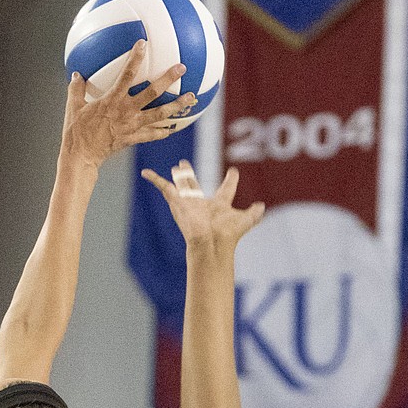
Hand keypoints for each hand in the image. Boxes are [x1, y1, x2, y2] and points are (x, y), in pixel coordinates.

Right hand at [61, 40, 195, 169]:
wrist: (82, 156)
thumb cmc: (76, 131)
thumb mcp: (73, 106)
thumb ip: (76, 88)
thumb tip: (76, 74)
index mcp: (112, 100)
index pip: (127, 74)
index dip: (136, 58)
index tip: (144, 43)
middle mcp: (126, 111)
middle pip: (151, 92)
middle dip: (167, 79)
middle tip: (181, 68)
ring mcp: (132, 126)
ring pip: (159, 114)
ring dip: (176, 106)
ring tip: (190, 98)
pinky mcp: (133, 139)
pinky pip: (151, 135)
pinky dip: (162, 131)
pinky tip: (172, 128)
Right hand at [141, 159, 264, 252]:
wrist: (211, 242)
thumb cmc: (227, 235)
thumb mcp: (246, 220)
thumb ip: (254, 214)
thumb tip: (261, 207)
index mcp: (219, 206)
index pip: (226, 191)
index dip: (231, 181)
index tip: (233, 172)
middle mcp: (202, 204)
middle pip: (196, 186)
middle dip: (190, 176)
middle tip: (184, 164)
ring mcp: (189, 203)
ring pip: (181, 185)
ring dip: (179, 176)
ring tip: (177, 166)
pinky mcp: (177, 202)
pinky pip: (163, 187)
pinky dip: (154, 179)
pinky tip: (145, 172)